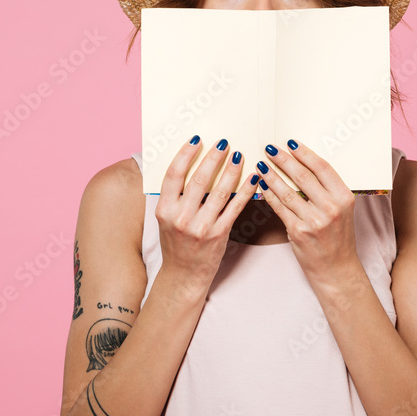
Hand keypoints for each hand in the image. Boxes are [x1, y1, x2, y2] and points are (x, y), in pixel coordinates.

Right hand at [154, 136, 257, 288]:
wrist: (183, 275)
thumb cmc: (176, 243)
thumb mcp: (166, 218)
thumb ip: (174, 195)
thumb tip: (188, 164)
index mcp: (164, 210)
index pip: (173, 175)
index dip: (185, 154)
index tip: (196, 140)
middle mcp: (181, 217)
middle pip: (199, 179)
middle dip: (213, 157)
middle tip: (224, 143)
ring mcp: (201, 227)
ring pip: (220, 191)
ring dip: (231, 170)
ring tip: (239, 155)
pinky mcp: (219, 234)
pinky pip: (235, 207)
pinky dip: (245, 191)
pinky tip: (252, 178)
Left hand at [254, 139, 358, 279]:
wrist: (336, 269)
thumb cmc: (338, 237)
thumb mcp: (342, 210)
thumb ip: (327, 190)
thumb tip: (302, 165)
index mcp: (345, 197)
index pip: (322, 168)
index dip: (305, 153)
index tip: (291, 143)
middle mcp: (331, 208)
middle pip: (303, 176)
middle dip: (283, 160)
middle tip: (270, 149)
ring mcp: (315, 221)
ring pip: (287, 192)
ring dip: (271, 176)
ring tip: (261, 165)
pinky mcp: (299, 232)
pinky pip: (280, 208)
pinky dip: (269, 195)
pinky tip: (262, 185)